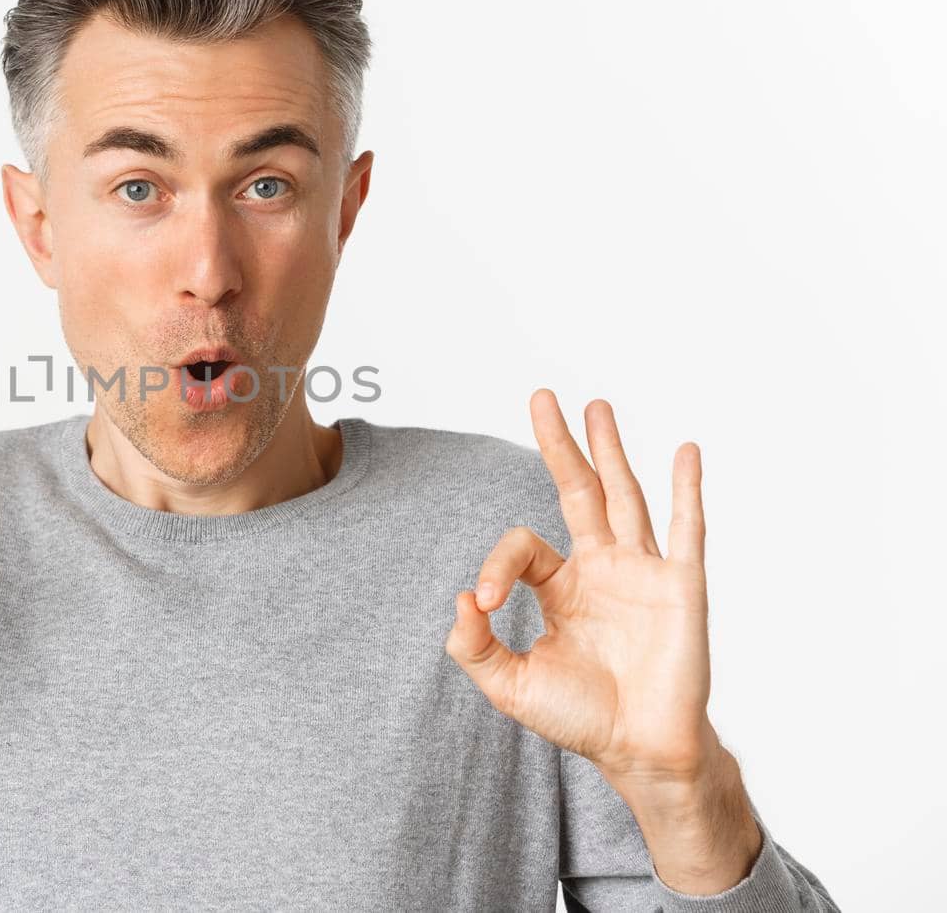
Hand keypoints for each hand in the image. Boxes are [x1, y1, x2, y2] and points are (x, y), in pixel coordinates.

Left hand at [444, 389, 716, 786]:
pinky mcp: (681, 587)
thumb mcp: (509, 685)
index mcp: (562, 587)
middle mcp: (603, 569)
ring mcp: (643, 573)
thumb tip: (461, 599)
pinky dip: (687, 489)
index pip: (522, 545)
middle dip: (560, 444)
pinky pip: (687, 530)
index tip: (486, 603)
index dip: (497, 565)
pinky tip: (685, 451)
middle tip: (541, 396)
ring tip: (597, 405)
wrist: (639, 752)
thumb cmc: (582, 720)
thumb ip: (473, 646)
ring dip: (612, 449)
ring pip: (625, 496)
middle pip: (578, 490)